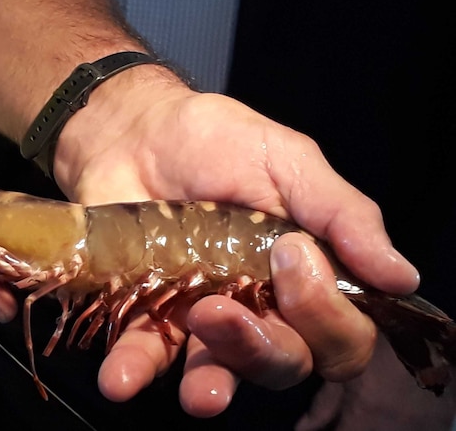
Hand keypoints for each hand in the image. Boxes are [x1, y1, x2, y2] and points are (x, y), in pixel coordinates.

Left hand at [52, 67, 418, 415]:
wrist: (134, 131)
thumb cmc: (217, 141)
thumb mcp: (288, 162)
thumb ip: (341, 216)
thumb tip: (400, 276)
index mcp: (303, 277)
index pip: (341, 334)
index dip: (328, 317)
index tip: (292, 256)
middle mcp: (258, 307)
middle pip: (283, 363)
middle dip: (262, 349)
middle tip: (221, 307)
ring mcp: (199, 315)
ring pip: (217, 374)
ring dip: (208, 384)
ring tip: (196, 390)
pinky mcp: (144, 313)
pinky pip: (144, 354)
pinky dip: (134, 369)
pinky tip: (120, 377)